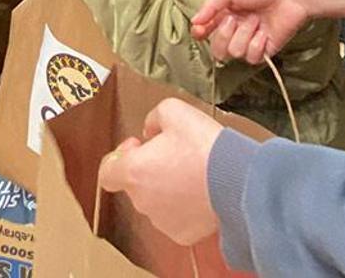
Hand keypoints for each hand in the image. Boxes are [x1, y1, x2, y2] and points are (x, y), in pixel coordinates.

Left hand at [99, 98, 221, 245]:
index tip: (139, 146)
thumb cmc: (204, 147)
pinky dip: (183, 204)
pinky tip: (199, 189)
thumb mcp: (174, 110)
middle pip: (135, 183)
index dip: (120, 156)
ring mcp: (162, 220)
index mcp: (134, 172)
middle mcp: (143, 201)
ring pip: (155, 200)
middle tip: (173, 153)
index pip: (107, 172)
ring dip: (166, 186)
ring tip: (191, 170)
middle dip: (148, 167)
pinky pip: (175, 216)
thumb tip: (150, 129)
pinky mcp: (183, 234)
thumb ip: (154, 117)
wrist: (238, 182)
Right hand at [190, 0, 344, 62]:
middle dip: (224, 35)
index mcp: (225, 14)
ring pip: (234, 53)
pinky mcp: (265, 51)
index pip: (206, 31)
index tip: (200, 31)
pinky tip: (265, 31)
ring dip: (244, 35)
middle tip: (234, 20)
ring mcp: (250, 41)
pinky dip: (257, 44)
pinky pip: (252, 57)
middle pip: (217, 49)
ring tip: (256, 21)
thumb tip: (194, 22)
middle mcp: (236, 29)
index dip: (201, 34)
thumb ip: (210, 7)